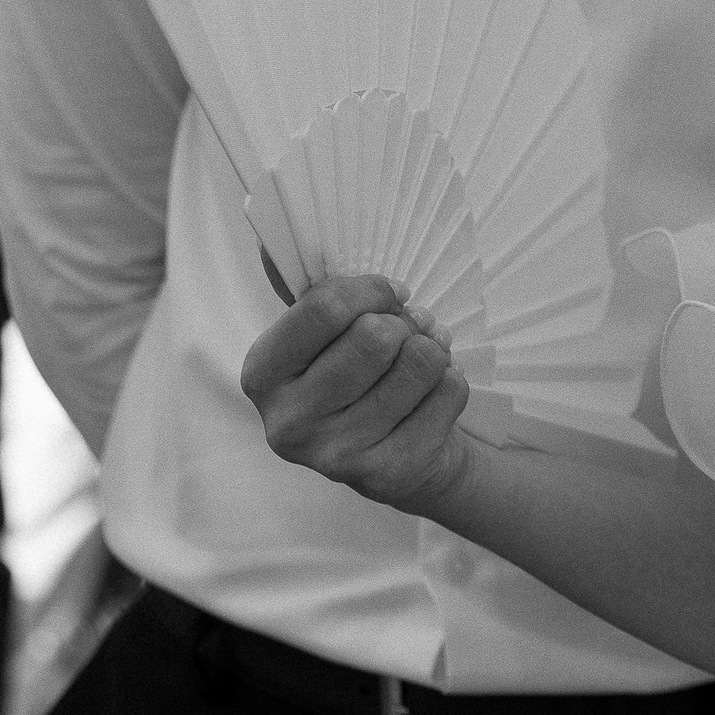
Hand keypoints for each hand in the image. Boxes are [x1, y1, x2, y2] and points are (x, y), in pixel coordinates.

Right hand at [241, 272, 471, 517]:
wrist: (402, 462)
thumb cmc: (360, 378)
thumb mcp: (324, 339)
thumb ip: (308, 293)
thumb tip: (269, 240)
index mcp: (263, 374)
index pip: (323, 307)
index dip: (371, 290)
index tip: (391, 295)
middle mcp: (288, 421)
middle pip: (376, 336)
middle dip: (405, 323)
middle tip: (410, 331)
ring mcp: (336, 455)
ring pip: (419, 361)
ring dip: (433, 351)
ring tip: (422, 363)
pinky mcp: (387, 474)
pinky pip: (448, 392)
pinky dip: (452, 383)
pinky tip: (432, 397)